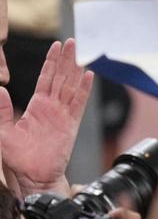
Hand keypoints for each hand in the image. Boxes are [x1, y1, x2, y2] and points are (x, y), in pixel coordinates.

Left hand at [0, 38, 92, 195]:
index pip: (46, 78)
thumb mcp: (3, 132)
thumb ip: (2, 111)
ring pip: (71, 86)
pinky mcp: (71, 124)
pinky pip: (79, 103)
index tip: (56, 46)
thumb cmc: (18, 158)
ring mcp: (63, 115)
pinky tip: (89, 76)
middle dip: (67, 59)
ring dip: (77, 69)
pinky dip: (84, 89)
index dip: (51, 62)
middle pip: (62, 77)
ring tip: (82, 52)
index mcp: (37, 106)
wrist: (34, 176)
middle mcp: (52, 108)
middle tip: (72, 42)